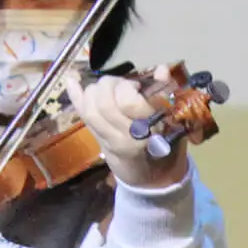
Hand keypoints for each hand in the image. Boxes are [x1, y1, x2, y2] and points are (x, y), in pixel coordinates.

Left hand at [69, 74, 189, 189]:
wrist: (150, 179)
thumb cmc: (168, 148)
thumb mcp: (176, 123)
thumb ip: (169, 95)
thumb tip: (161, 69)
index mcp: (147, 132)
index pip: (128, 103)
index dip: (128, 88)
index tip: (137, 86)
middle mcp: (124, 137)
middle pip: (104, 103)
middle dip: (110, 84)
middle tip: (121, 84)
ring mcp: (107, 140)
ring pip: (90, 109)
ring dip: (95, 90)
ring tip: (107, 87)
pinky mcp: (97, 140)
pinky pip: (82, 116)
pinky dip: (75, 96)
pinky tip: (71, 80)